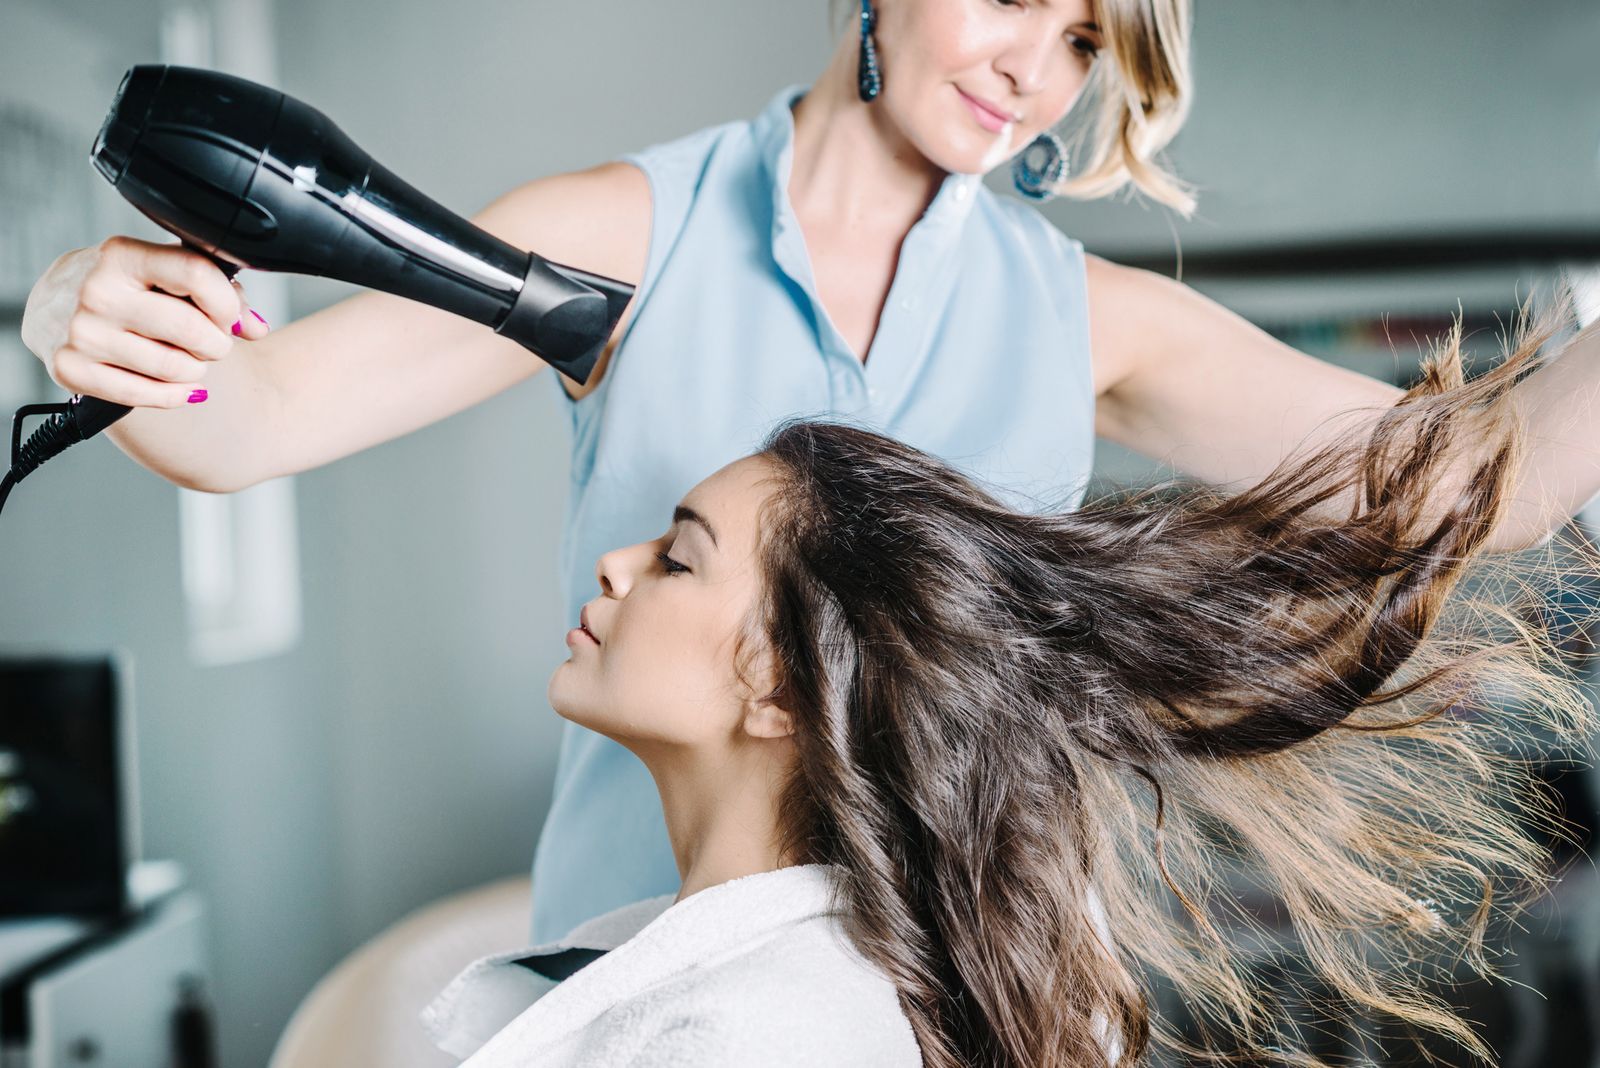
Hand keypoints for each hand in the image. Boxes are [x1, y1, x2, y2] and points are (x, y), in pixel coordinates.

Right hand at [20, 236, 269, 407]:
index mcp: (122, 255)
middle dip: (216, 343)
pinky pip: (146, 395)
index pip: (197, 275)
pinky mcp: (70, 369)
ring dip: (196, 371)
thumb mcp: (168, 273)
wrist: (56, 305)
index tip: (229, 315)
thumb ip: (220, 291)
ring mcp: (82, 333)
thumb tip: (256, 327)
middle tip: (211, 343)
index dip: (228, 304)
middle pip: (192, 329)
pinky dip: (174, 395)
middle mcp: (97, 291)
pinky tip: (176, 385)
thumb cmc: (128, 287)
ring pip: (174, 368)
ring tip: (187, 360)